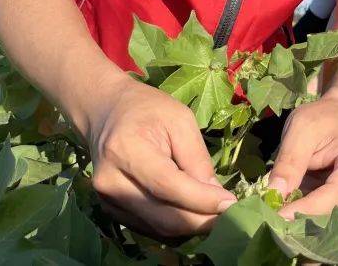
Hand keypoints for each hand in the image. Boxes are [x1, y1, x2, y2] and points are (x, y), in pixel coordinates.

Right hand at [82, 77, 235, 236]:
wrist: (105, 111)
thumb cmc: (147, 109)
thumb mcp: (180, 119)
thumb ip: (197, 158)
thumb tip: (217, 196)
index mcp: (126, 150)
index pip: (168, 186)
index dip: (202, 200)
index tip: (231, 204)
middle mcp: (111, 181)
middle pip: (163, 217)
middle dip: (201, 221)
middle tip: (230, 215)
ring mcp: (107, 200)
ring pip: (158, 228)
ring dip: (191, 226)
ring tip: (215, 214)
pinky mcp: (111, 210)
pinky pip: (150, 227)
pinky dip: (175, 224)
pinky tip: (193, 212)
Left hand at [267, 93, 337, 219]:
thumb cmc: (322, 119)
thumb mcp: (301, 127)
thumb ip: (289, 160)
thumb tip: (273, 194)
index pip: (333, 197)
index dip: (304, 211)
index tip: (275, 218)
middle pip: (336, 219)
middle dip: (304, 226)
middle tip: (272, 226)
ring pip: (334, 230)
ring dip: (307, 233)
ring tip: (279, 229)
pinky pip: (331, 228)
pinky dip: (310, 230)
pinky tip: (289, 226)